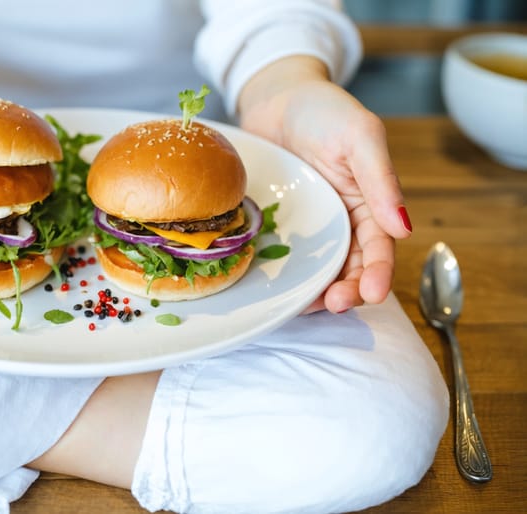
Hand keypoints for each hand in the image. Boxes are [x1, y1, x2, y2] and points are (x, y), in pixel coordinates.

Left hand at [238, 56, 411, 312]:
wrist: (275, 97)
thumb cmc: (324, 110)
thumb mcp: (360, 136)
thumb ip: (381, 180)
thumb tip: (403, 228)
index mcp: (369, 203)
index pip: (379, 246)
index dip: (378, 272)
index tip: (373, 293)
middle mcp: (341, 220)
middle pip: (350, 266)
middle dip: (349, 290)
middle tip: (336, 303)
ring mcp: (309, 225)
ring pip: (319, 268)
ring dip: (318, 291)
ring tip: (310, 306)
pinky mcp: (279, 225)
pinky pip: (284, 256)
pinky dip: (286, 276)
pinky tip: (279, 289)